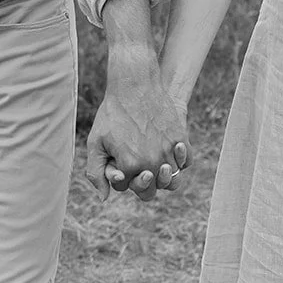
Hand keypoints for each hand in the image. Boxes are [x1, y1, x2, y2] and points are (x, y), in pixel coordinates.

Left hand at [86, 82, 188, 205]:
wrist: (135, 84)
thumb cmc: (112, 113)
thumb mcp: (96, 142)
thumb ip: (96, 173)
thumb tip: (105, 198)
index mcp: (130, 166)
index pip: (127, 187)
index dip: (120, 174)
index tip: (118, 158)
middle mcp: (152, 163)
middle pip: (150, 192)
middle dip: (141, 182)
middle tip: (137, 162)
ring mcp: (169, 152)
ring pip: (172, 181)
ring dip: (163, 175)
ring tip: (155, 160)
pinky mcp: (181, 139)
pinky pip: (186, 163)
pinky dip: (179, 161)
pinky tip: (168, 150)